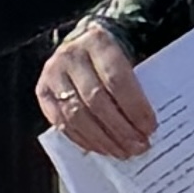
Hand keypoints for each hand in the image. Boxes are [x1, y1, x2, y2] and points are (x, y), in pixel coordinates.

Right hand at [38, 22, 150, 157]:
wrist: (81, 41)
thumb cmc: (112, 54)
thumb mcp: (129, 55)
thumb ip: (137, 83)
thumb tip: (146, 123)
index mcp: (97, 41)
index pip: (116, 79)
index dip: (134, 107)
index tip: (150, 127)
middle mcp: (71, 55)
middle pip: (96, 100)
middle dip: (120, 129)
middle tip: (139, 146)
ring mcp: (53, 74)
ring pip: (76, 115)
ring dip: (102, 139)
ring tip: (122, 152)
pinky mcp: (42, 91)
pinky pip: (61, 122)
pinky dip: (82, 139)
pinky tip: (101, 148)